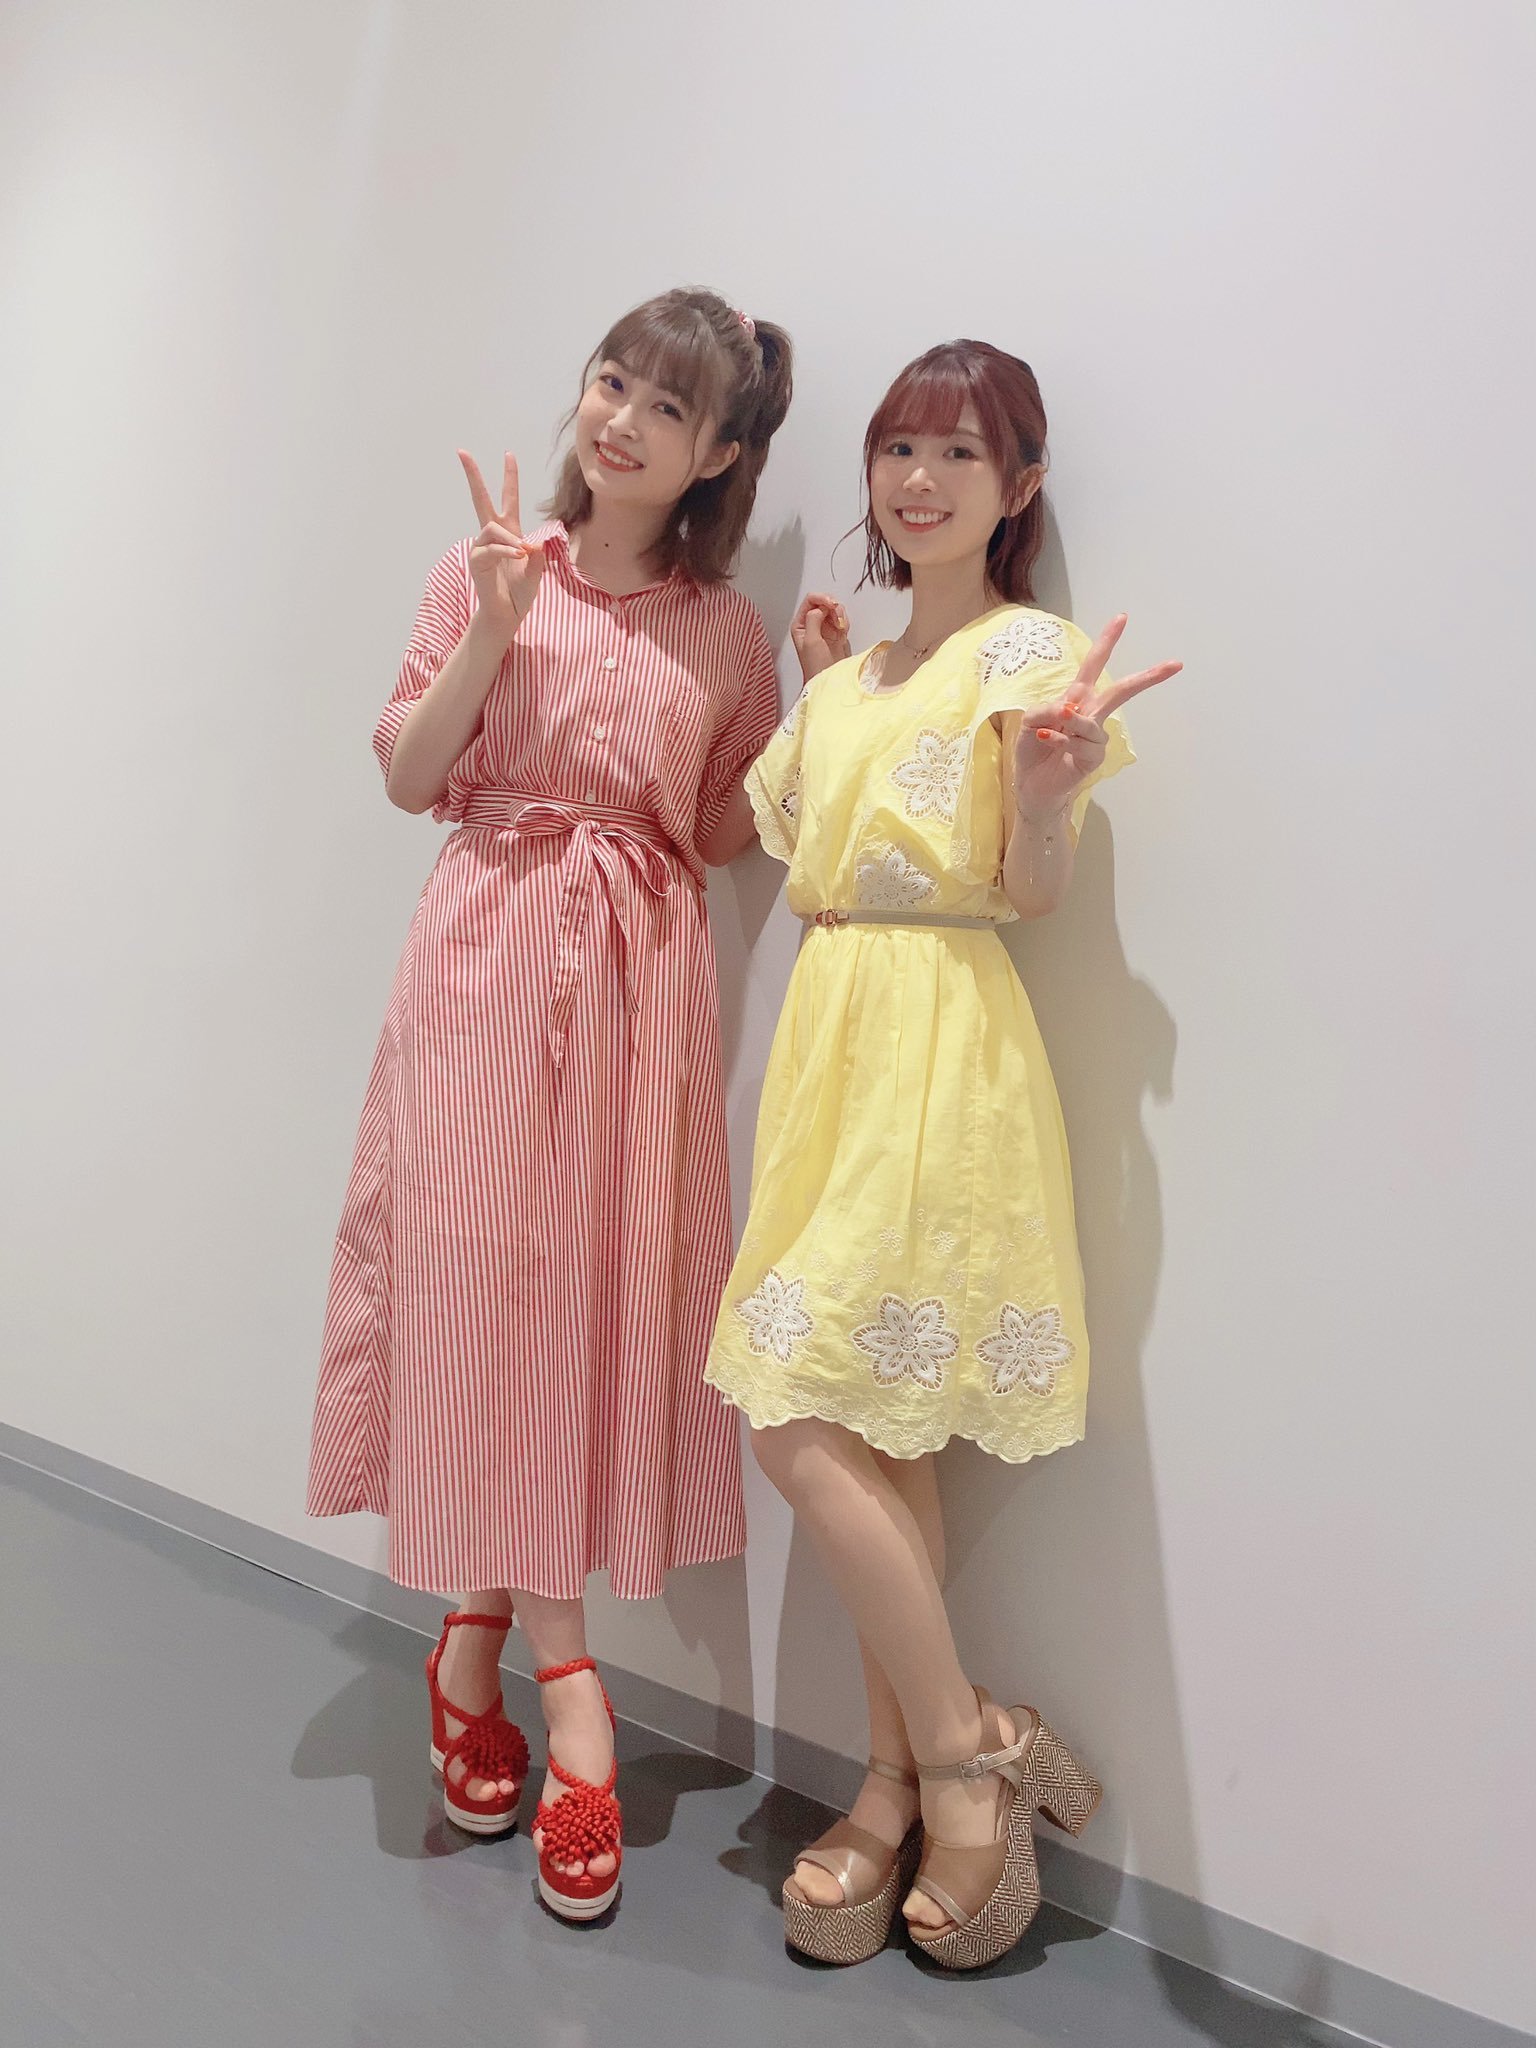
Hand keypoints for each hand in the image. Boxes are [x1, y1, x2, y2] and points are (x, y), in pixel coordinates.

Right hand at [458, 449, 545, 639]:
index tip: (509, 454)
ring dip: (509, 538)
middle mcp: (494, 536)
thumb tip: (532, 544)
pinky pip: (490, 548)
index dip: (509, 477)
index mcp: (511, 532)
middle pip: (480, 499)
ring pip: (491, 527)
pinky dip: (505, 551)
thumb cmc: (521, 593)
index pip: (508, 499)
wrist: (508, 614)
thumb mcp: (536, 572)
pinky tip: (517, 556)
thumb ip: (537, 557)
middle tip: (461, 452)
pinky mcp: (476, 561)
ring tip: (522, 553)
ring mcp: (483, 547)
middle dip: (473, 476)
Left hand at [789, 591, 850, 681]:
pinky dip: (844, 622)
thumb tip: (821, 608)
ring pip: (834, 609)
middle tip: (837, 618)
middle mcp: (811, 623)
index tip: (831, 604)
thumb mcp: (811, 641)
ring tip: (840, 628)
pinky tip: (843, 632)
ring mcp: (824, 627)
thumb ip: (813, 620)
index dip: (821, 598)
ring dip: (839, 615)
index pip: (810, 600)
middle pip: (823, 602)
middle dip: (832, 607)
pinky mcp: (836, 633)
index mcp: (800, 624)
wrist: (829, 680)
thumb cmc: (815, 666)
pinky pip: (842, 619)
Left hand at [1012, 615, 1181, 821]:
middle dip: (1147, 677)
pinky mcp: (1093, 758)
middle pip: (1121, 691)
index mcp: (1077, 697)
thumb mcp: (1030, 719)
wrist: (1031, 785)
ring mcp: (1094, 737)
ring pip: (1092, 721)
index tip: (1122, 617)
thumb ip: (1046, 708)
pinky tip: (1046, 739)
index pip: (1094, 665)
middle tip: (1174, 664)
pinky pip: (1080, 742)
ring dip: (1072, 723)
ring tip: (1048, 728)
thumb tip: (1068, 709)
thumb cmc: (1032, 749)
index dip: (1107, 641)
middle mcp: (1091, 714)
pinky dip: (1060, 739)